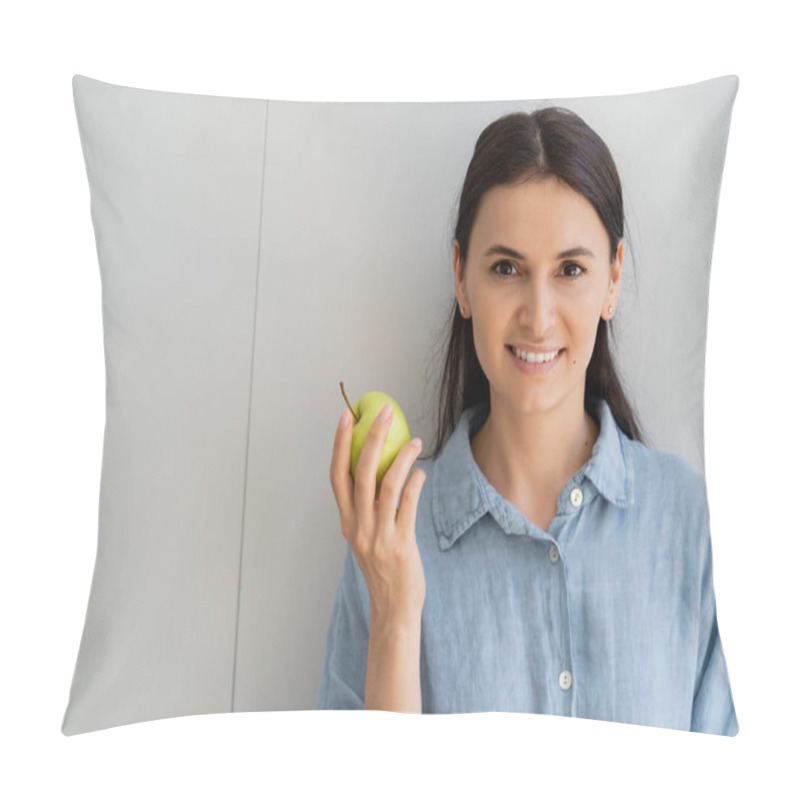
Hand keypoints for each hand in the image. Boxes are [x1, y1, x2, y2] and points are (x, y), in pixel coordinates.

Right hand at [330, 403, 426, 621]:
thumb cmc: (384, 568)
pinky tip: (422, 473)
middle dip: (372, 437)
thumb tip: (377, 470)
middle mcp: (358, 525)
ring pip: (387, 484)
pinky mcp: (400, 543)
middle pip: (361, 472)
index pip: (337, 475)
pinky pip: (408, 504)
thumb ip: (367, 507)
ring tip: (416, 441)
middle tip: (385, 413)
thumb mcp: (366, 536)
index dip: (338, 443)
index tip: (346, 416)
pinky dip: (415, 483)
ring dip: (403, 457)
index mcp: (346, 520)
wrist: (394, 607)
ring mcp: (378, 535)